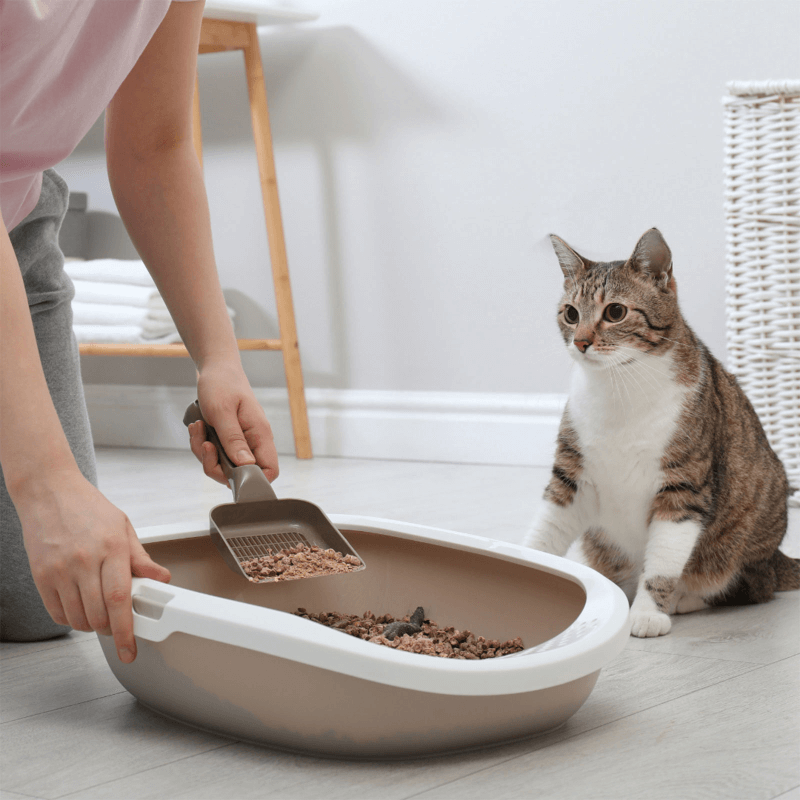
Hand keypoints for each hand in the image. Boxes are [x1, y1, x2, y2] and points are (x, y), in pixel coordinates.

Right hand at [16, 468, 170, 662]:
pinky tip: (80, 607)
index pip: (120, 599)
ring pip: (77, 618)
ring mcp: (60, 570)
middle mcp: (84, 561)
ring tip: (100, 613)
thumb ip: (141, 559)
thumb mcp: (123, 528)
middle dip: (111, 630)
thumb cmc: (88, 507)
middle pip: (98, 615)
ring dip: (92, 625)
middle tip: (118, 626)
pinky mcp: (41, 576)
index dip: (127, 630)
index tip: (131, 649)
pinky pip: (56, 613)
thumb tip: (161, 579)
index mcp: (111, 548)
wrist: (49, 492)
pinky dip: (70, 618)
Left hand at [189, 361, 278, 484]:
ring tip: (199, 429)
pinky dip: (201, 445)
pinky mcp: (228, 439)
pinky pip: (214, 455)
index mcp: (260, 434)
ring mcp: (240, 441)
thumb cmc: (222, 384)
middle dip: (216, 465)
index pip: (269, 470)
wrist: (215, 368)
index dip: (253, 479)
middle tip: (205, 445)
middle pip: (241, 473)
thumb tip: (246, 466)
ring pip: (223, 466)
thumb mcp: (222, 411)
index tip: (229, 472)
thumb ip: (233, 440)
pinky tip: (198, 427)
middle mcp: (253, 441)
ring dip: (204, 453)